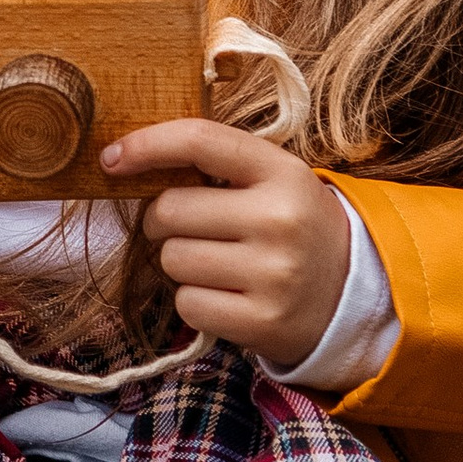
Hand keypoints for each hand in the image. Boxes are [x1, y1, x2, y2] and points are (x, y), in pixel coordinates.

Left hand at [100, 118, 347, 370]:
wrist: (351, 294)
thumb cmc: (292, 227)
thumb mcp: (274, 181)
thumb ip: (217, 163)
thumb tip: (125, 159)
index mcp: (282, 172)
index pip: (199, 140)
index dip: (145, 145)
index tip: (111, 159)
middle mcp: (280, 219)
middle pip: (169, 210)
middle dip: (163, 221)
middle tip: (192, 230)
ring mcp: (273, 274)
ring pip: (172, 260)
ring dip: (181, 263)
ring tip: (219, 264)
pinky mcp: (262, 321)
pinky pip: (187, 304)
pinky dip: (195, 301)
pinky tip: (227, 295)